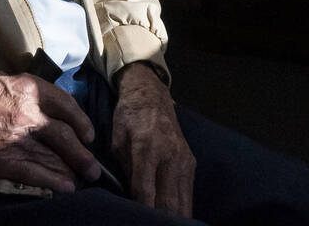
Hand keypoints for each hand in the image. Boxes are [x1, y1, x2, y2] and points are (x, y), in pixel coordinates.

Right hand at [0, 65, 101, 192]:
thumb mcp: (4, 79)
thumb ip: (26, 94)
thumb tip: (42, 107)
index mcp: (30, 89)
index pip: (66, 106)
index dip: (82, 121)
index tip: (88, 133)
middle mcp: (29, 113)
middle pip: (66, 136)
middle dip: (83, 154)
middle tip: (93, 166)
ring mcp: (17, 138)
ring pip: (53, 157)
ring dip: (71, 169)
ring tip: (82, 179)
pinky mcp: (3, 160)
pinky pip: (34, 173)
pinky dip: (53, 181)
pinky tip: (66, 188)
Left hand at [112, 63, 195, 217]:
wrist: (152, 96)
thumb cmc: (129, 117)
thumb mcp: (117, 140)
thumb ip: (125, 169)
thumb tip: (130, 197)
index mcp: (147, 147)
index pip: (145, 190)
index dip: (140, 211)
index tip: (134, 221)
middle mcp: (170, 154)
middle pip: (168, 201)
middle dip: (158, 219)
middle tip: (146, 225)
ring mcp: (184, 159)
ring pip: (182, 202)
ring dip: (173, 219)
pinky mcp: (191, 163)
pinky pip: (188, 194)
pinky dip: (181, 209)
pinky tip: (172, 219)